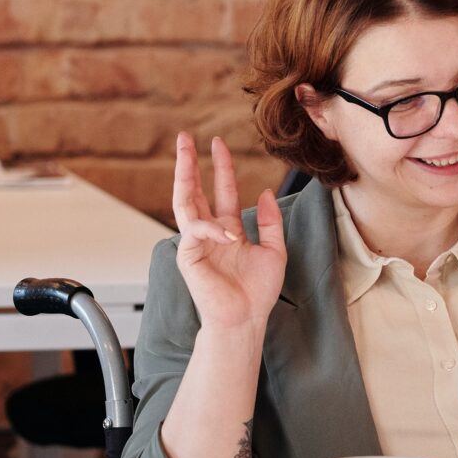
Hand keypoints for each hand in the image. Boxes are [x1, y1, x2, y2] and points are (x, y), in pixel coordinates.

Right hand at [171, 133, 286, 339]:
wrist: (246, 320)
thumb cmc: (257, 292)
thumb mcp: (274, 250)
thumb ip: (270, 221)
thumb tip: (265, 192)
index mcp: (227, 230)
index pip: (221, 191)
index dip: (220, 167)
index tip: (218, 144)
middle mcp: (208, 233)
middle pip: (193, 191)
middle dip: (188, 163)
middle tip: (185, 137)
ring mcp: (196, 243)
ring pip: (183, 202)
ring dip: (183, 175)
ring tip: (184, 152)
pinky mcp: (188, 256)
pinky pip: (195, 232)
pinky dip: (212, 228)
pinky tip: (230, 233)